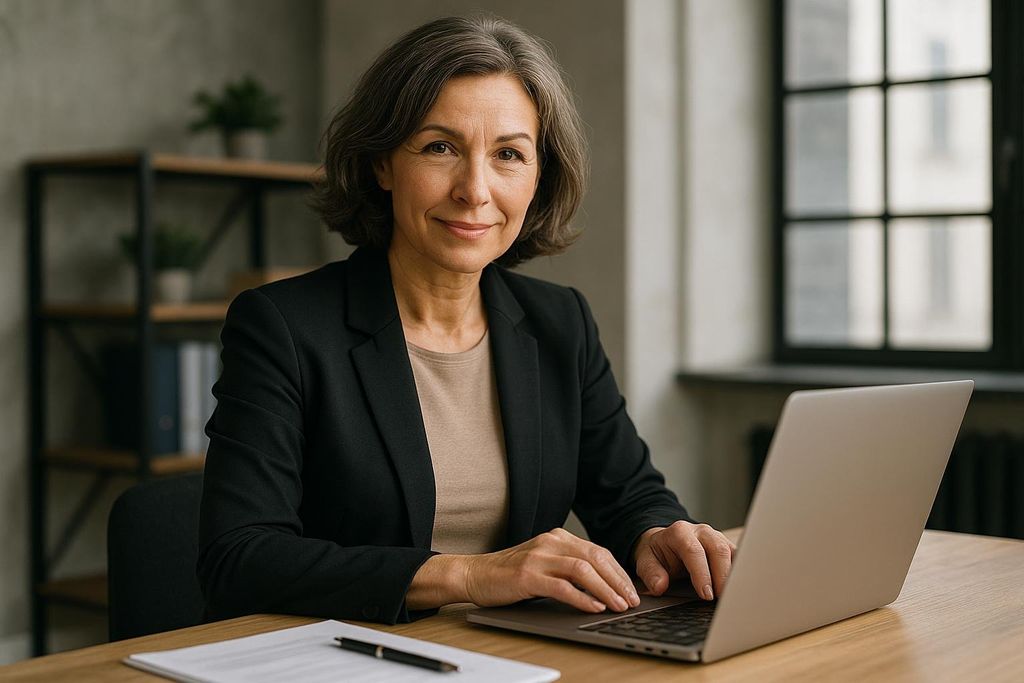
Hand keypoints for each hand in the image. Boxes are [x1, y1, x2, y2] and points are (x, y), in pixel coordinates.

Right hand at [462, 528, 641, 613]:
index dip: (619, 572)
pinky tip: (594, 608)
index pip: (598, 552)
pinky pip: (562, 586)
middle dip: (618, 582)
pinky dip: (582, 598)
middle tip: (632, 600)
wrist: (475, 574)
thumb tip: (604, 585)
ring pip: (582, 570)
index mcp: (558, 537)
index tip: (632, 590)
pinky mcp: (527, 575)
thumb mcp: (544, 563)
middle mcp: (551, 542)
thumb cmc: (510, 573)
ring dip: (605, 590)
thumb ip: (568, 567)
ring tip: (618, 606)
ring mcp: (538, 557)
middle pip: (595, 559)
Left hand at [632, 521, 735, 600]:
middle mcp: (701, 531)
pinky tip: (741, 591)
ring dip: (736, 576)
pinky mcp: (727, 547)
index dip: (702, 573)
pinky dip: (742, 574)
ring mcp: (717, 538)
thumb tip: (660, 586)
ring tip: (735, 598)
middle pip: (718, 550)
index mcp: (679, 532)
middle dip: (723, 576)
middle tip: (723, 600)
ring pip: (733, 553)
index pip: (694, 551)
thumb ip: (651, 573)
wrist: (664, 544)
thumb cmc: (657, 553)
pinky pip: (740, 558)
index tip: (706, 594)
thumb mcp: (645, 561)